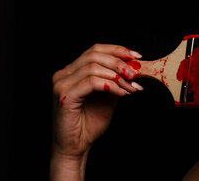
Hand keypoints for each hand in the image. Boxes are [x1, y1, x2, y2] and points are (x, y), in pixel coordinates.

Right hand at [50, 44, 142, 178]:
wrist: (75, 148)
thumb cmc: (88, 124)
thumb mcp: (108, 97)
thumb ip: (115, 81)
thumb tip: (133, 68)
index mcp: (72, 71)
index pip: (95, 50)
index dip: (117, 50)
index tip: (136, 56)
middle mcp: (64, 74)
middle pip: (94, 55)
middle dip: (119, 62)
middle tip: (135, 74)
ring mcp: (62, 84)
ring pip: (93, 67)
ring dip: (117, 76)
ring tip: (130, 87)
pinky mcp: (65, 96)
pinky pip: (92, 83)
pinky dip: (110, 86)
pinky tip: (121, 93)